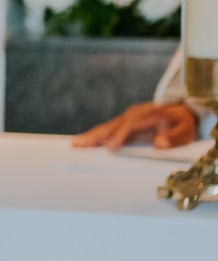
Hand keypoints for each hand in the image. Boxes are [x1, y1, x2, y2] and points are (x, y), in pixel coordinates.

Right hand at [72, 102, 196, 150]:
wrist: (180, 113)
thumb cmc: (182, 123)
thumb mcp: (185, 131)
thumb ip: (174, 138)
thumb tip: (159, 143)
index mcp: (148, 115)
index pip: (131, 124)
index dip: (121, 135)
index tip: (112, 146)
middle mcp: (134, 115)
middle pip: (112, 125)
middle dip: (96, 135)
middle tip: (79, 143)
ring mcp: (127, 120)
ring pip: (107, 128)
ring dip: (91, 136)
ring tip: (75, 144)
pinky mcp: (124, 125)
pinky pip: (108, 131)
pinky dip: (96, 137)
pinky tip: (84, 143)